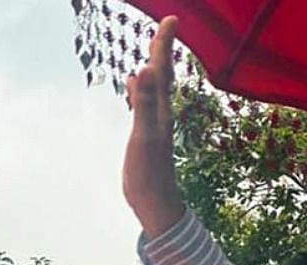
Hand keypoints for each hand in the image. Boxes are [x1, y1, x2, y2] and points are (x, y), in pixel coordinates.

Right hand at [122, 16, 184, 236]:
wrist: (156, 203)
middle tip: (167, 24)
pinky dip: (141, 85)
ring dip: (153, 63)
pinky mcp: (147, 133)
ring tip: (153, 46)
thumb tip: (144, 70)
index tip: (172, 19)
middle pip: (162, 73)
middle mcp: (161, 112)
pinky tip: (135, 82)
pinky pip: (145, 100)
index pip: (162, 70)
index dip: (165, 44)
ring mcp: (155, 122)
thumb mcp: (144, 137)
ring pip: (155, 85)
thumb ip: (144, 103)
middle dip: (163, 47)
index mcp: (161, 110)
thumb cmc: (150, 175)